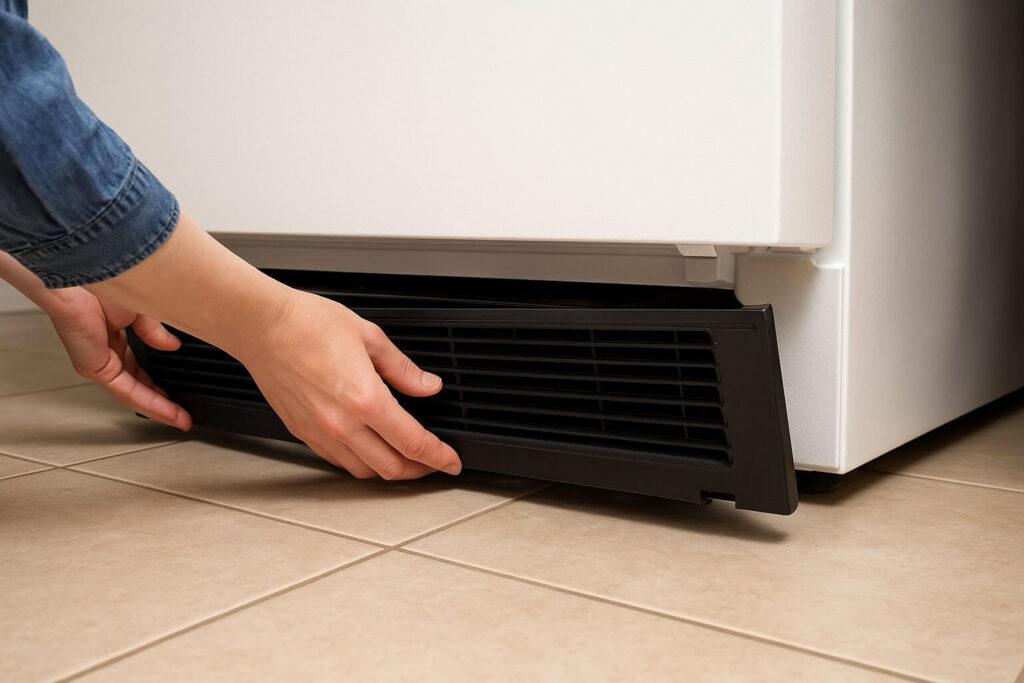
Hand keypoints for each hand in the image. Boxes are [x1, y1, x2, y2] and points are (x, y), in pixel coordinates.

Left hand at [44, 287, 191, 430]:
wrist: (86, 270)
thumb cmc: (104, 278)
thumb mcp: (144, 307)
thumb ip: (156, 331)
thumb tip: (171, 346)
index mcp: (114, 332)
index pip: (139, 364)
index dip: (161, 378)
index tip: (181, 389)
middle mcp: (105, 349)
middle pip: (136, 383)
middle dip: (161, 399)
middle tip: (183, 412)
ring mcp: (98, 360)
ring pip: (132, 392)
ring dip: (158, 408)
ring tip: (180, 419)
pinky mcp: (94, 367)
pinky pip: (126, 390)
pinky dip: (149, 402)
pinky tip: (166, 410)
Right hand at [235, 290, 461, 479]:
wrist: (262, 326)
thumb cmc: (308, 324)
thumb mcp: (369, 337)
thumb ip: (403, 370)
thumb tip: (428, 386)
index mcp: (365, 398)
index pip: (413, 443)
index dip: (439, 457)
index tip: (452, 461)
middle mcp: (341, 423)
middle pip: (390, 468)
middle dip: (419, 470)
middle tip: (433, 461)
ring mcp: (319, 431)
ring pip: (363, 470)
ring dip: (389, 469)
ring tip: (404, 457)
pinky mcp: (302, 432)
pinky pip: (338, 460)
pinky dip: (360, 461)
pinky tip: (369, 447)